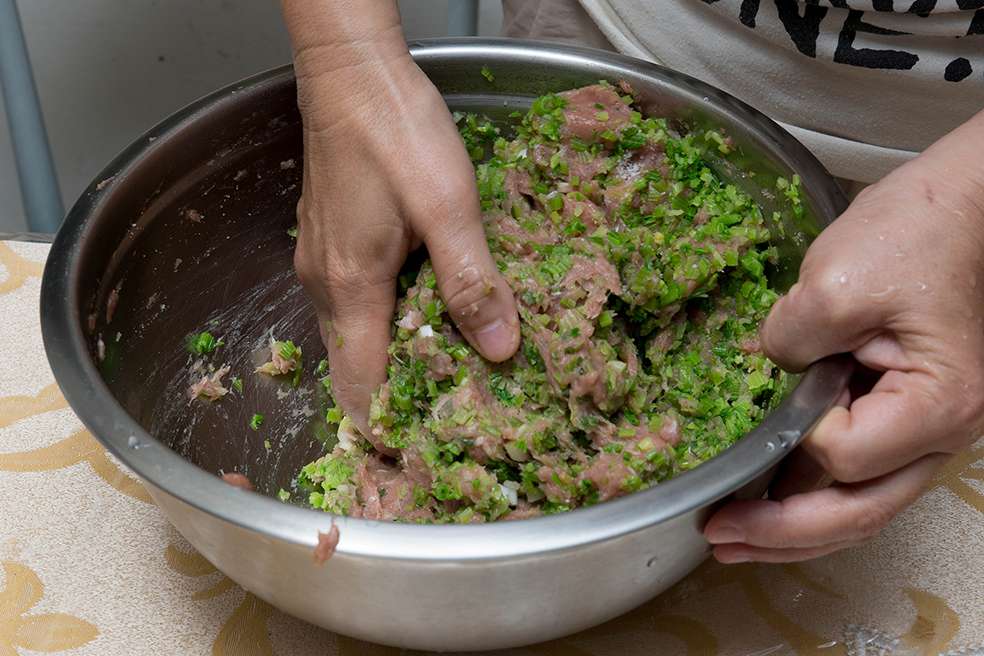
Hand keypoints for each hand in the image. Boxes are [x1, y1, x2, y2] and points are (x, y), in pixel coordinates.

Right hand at [291, 48, 520, 437]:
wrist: (352, 72)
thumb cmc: (396, 131)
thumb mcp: (448, 206)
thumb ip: (472, 280)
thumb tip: (499, 348)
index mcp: (350, 288)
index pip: (360, 387)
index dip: (387, 428)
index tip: (423, 452)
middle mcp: (323, 284)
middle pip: (353, 366)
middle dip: (395, 398)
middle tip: (452, 413)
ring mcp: (320, 260)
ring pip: (351, 334)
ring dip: (391, 358)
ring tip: (448, 369)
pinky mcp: (329, 239)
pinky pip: (351, 302)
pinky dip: (383, 322)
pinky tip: (425, 309)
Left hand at [705, 119, 983, 561]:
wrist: (974, 200)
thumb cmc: (923, 231)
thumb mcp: (839, 277)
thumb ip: (789, 339)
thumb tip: (763, 369)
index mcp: (936, 406)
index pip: (844, 454)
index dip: (793, 438)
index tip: (764, 408)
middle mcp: (942, 434)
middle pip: (857, 511)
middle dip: (780, 533)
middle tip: (717, 537)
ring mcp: (928, 429)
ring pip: (861, 505)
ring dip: (794, 528)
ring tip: (735, 542)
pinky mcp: (908, 412)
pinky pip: (861, 472)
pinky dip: (813, 494)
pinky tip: (772, 500)